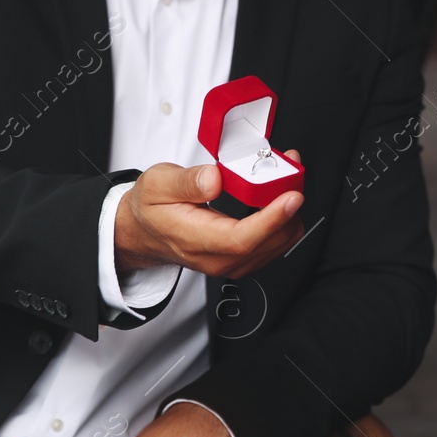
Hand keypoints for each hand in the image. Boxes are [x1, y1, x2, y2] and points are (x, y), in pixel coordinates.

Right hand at [115, 150, 303, 275]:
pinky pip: (273, 245)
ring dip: (290, 214)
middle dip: (288, 209)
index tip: (291, 197)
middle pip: (267, 243)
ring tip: (288, 179)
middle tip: (293, 174)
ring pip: (276, 245)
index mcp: (195, 240)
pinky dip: (284, 221)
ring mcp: (230, 263)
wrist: (143, 230)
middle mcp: (216, 258)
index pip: (241, 238)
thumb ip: (187, 181)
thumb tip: (214, 180)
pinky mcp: (240, 259)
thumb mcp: (158, 183)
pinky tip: (281, 198)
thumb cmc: (151, 207)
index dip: (271, 219)